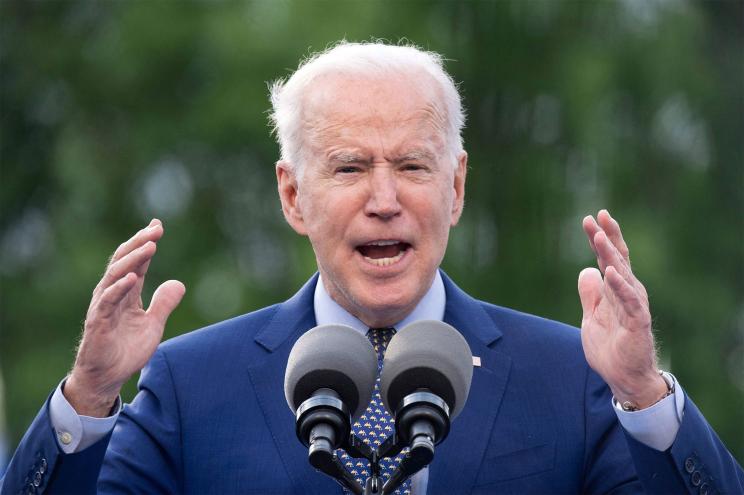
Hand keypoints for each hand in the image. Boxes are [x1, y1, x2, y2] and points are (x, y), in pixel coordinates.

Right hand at [64, 219, 184, 416]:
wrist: (107, 378)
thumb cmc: (125, 350)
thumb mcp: (153, 325)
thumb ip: (164, 304)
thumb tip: (179, 283)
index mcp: (126, 293)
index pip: (137, 262)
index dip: (146, 244)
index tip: (158, 225)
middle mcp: (112, 294)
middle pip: (125, 262)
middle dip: (140, 244)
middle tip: (155, 230)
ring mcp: (103, 307)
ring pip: (115, 276)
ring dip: (133, 260)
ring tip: (150, 246)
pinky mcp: (97, 323)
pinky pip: (107, 302)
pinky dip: (119, 288)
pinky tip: (132, 278)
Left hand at [578, 210, 666, 409]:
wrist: (624, 378)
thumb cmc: (611, 348)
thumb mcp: (592, 317)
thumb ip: (590, 295)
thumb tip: (587, 271)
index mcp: (616, 290)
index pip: (608, 258)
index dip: (600, 238)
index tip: (591, 218)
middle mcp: (628, 293)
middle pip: (617, 258)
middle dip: (606, 237)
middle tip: (597, 216)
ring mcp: (634, 306)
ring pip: (622, 274)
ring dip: (610, 254)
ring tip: (599, 236)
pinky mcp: (637, 322)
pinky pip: (628, 301)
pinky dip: (620, 286)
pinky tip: (610, 272)